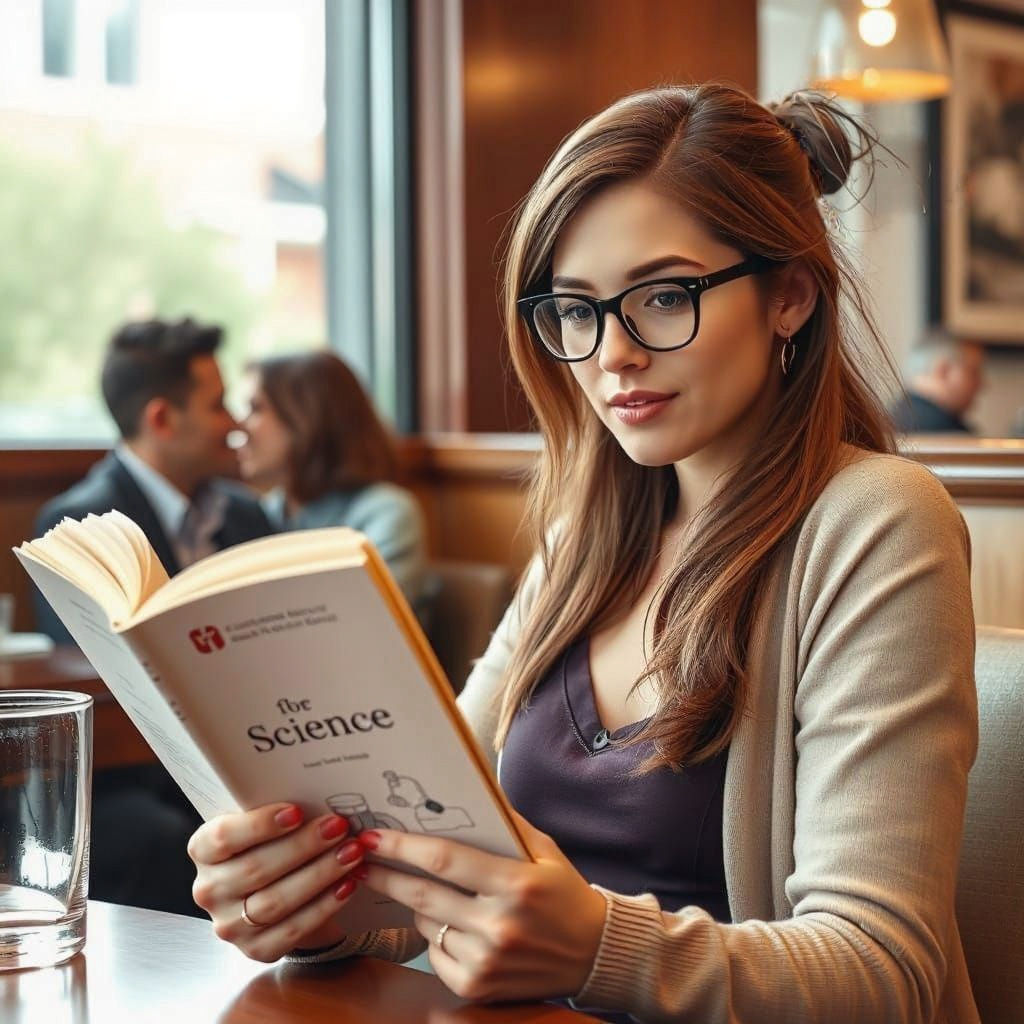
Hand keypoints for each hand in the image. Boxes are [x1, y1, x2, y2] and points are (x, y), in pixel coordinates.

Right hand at [188, 803, 365, 961]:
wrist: (278, 889)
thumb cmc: (271, 844)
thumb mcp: (265, 824)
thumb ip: (279, 813)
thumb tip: (318, 795)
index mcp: (203, 850)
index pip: (224, 838)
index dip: (259, 825)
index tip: (297, 811)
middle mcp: (209, 890)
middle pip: (257, 869)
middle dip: (304, 846)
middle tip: (339, 828)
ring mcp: (229, 924)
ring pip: (276, 901)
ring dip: (320, 874)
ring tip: (351, 853)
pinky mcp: (255, 949)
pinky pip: (292, 930)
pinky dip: (324, 906)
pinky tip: (346, 885)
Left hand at [357, 811, 606, 1001]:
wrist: (594, 953)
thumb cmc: (565, 894)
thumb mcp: (545, 850)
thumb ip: (507, 823)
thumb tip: (472, 788)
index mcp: (516, 883)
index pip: (445, 860)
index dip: (403, 846)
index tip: (373, 835)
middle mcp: (499, 924)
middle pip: (423, 895)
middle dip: (386, 874)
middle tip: (362, 858)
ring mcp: (487, 960)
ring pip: (426, 925)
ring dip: (417, 904)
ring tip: (425, 889)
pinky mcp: (478, 987)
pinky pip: (434, 956)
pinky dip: (434, 937)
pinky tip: (452, 925)